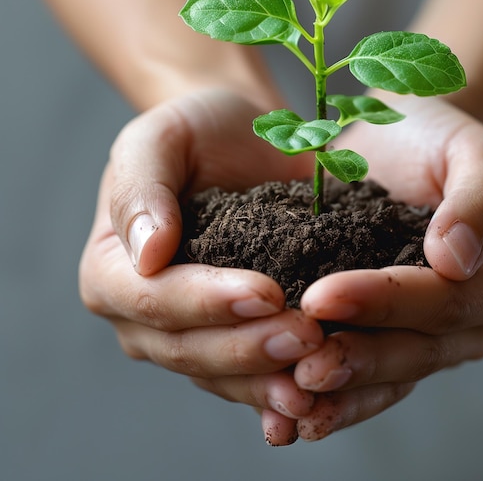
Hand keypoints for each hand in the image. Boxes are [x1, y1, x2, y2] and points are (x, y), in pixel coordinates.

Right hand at [79, 88, 324, 444]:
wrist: (244, 142)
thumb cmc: (197, 132)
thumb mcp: (159, 139)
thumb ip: (141, 189)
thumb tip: (145, 254)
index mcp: (113, 269)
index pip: (152, 298)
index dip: (206, 302)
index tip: (265, 293)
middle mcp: (144, 314)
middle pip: (188, 348)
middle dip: (248, 347)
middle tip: (306, 335)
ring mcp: (190, 333)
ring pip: (223, 374)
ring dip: (269, 380)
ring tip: (317, 376)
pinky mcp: (235, 339)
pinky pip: (251, 377)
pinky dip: (279, 390)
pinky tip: (314, 401)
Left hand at [288, 96, 482, 440]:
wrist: (397, 141)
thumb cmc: (436, 138)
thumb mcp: (474, 151)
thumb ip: (481, 198)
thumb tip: (456, 260)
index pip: (444, 300)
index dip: (385, 302)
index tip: (322, 296)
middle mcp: (469, 320)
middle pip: (416, 351)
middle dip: (357, 357)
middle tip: (301, 364)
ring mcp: (428, 336)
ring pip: (388, 376)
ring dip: (340, 392)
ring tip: (291, 397)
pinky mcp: (386, 337)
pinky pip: (364, 378)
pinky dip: (331, 398)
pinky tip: (287, 416)